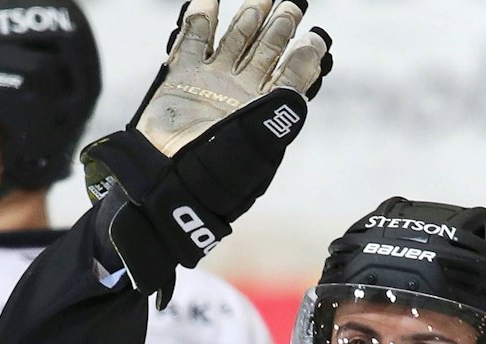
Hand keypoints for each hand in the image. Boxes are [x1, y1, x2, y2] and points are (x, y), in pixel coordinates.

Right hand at [80, 0, 330, 303]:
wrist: (168, 184)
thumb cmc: (216, 172)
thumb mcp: (259, 146)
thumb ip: (283, 111)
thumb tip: (303, 76)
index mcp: (264, 111)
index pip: (290, 76)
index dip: (305, 57)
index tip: (317, 39)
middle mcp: (239, 93)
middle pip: (265, 50)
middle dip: (280, 26)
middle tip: (295, 2)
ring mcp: (209, 82)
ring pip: (234, 39)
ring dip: (249, 16)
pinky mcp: (180, 77)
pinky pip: (192, 40)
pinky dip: (201, 17)